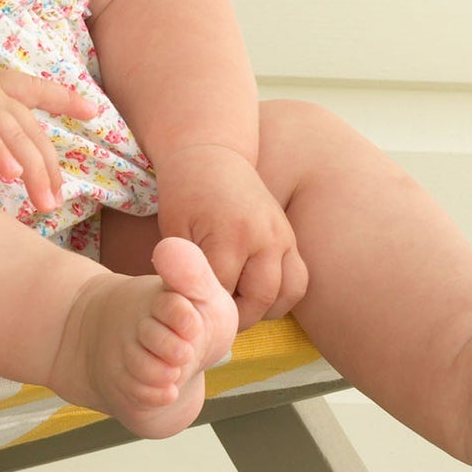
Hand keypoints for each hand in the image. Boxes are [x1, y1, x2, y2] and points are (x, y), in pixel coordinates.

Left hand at [152, 144, 307, 330]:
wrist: (210, 156)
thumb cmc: (185, 194)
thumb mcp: (174, 232)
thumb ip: (185, 271)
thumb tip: (191, 310)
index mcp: (232, 235)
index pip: (224, 293)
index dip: (206, 307)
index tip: (194, 309)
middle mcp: (265, 237)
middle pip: (259, 299)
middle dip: (236, 315)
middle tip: (215, 314)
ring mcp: (283, 236)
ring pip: (286, 294)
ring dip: (263, 308)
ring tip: (237, 302)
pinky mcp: (291, 237)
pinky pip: (298, 279)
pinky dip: (281, 295)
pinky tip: (255, 292)